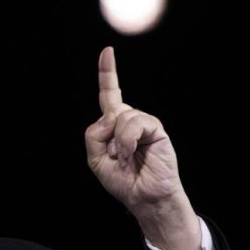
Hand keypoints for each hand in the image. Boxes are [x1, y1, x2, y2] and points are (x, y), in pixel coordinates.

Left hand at [84, 47, 186, 217]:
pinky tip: (130, 153)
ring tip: (124, 159)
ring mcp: (143, 123)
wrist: (143, 197)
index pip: (109, 94)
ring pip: (120, 117)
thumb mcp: (94, 158)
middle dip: (106, 136)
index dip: (108, 73)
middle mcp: (129, 119)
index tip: (107, 51)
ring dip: (117, 142)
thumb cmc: (122, 180)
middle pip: (109, 109)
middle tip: (114, 158)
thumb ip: (94, 134)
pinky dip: (127, 140)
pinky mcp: (156, 128)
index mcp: (113, 125)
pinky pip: (134, 123)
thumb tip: (112, 116)